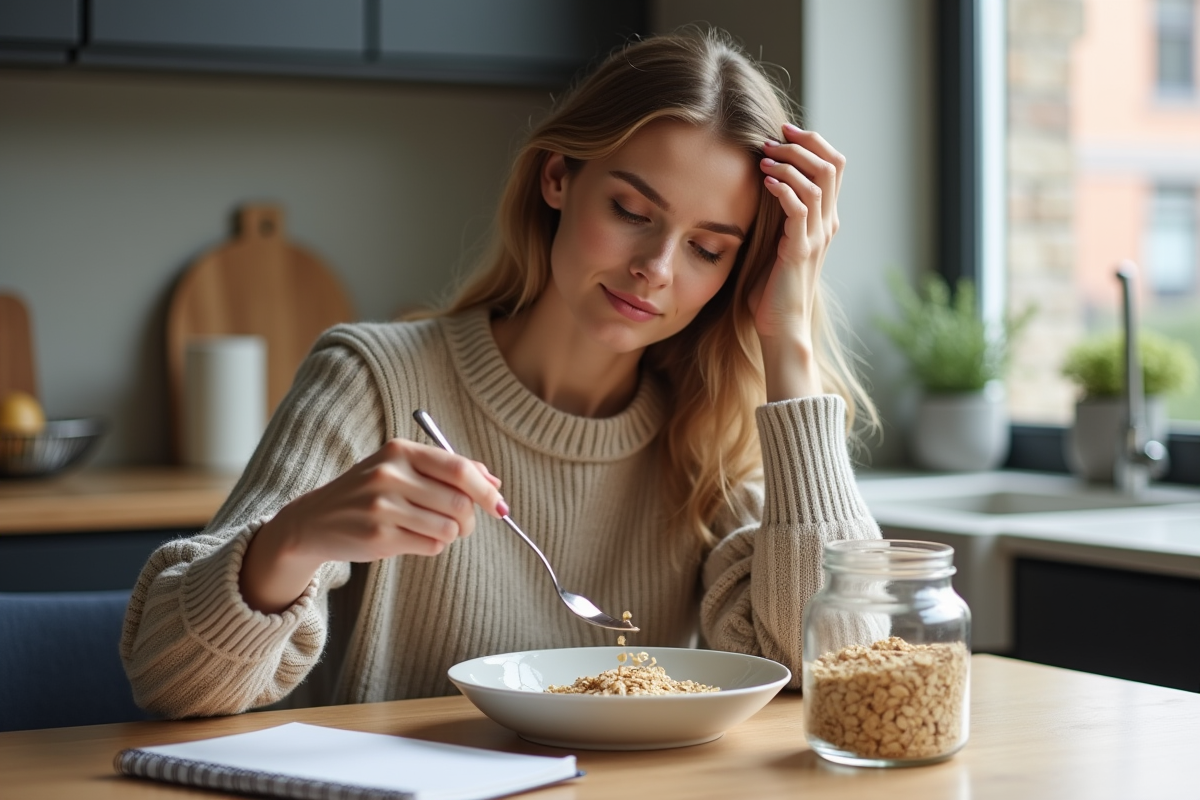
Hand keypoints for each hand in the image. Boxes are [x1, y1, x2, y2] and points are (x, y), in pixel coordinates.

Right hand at [240, 439, 506, 612]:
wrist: (313, 521)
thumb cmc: (368, 493)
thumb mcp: (400, 468)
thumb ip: (446, 470)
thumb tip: (494, 481)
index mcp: (400, 451)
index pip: (459, 469)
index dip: (487, 490)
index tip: (500, 505)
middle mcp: (390, 475)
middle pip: (459, 502)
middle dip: (470, 518)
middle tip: (462, 524)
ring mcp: (382, 507)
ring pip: (448, 528)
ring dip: (449, 534)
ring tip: (429, 529)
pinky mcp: (378, 537)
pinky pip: (431, 546)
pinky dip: (432, 546)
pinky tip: (411, 538)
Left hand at [748, 123, 845, 398]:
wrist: (781, 326)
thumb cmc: (772, 289)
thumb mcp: (777, 243)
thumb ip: (777, 216)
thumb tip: (760, 184)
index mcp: (824, 219)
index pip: (833, 165)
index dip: (812, 142)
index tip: (783, 130)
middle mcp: (827, 224)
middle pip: (833, 165)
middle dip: (802, 144)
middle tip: (772, 138)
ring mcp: (817, 237)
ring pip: (819, 182)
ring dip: (790, 163)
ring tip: (764, 159)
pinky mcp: (800, 251)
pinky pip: (800, 210)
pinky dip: (784, 189)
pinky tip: (766, 183)